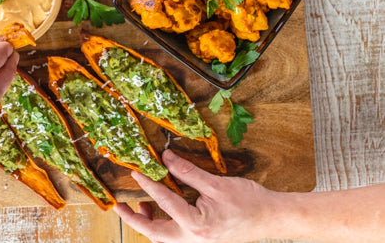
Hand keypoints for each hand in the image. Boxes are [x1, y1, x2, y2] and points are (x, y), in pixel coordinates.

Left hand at [114, 149, 278, 242]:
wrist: (272, 218)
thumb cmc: (249, 202)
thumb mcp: (216, 183)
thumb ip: (188, 172)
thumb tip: (167, 158)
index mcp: (196, 226)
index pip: (165, 202)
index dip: (148, 185)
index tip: (135, 173)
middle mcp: (193, 241)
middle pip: (155, 233)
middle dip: (135, 220)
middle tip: (120, 206)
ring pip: (163, 239)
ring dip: (148, 224)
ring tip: (140, 207)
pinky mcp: (201, 241)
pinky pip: (174, 239)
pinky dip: (163, 227)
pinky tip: (161, 214)